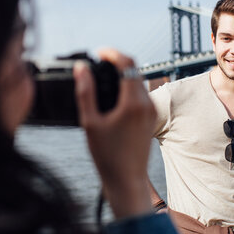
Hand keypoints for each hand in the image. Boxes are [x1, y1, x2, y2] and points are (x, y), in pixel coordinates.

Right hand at [74, 49, 155, 218]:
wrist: (126, 181)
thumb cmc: (107, 156)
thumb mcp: (90, 122)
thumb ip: (86, 92)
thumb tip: (82, 68)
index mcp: (134, 102)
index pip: (127, 64)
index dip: (112, 53)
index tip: (98, 53)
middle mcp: (147, 104)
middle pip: (135, 70)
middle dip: (117, 62)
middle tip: (98, 63)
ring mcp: (152, 111)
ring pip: (139, 81)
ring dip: (124, 74)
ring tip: (104, 76)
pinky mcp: (151, 118)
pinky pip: (142, 93)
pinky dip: (128, 87)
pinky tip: (113, 95)